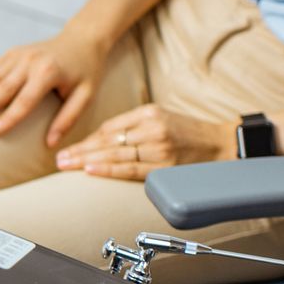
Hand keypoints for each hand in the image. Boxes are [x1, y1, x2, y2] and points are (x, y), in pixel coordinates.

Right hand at [0, 30, 109, 141]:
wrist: (82, 39)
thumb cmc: (86, 72)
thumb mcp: (86, 95)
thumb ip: (68, 118)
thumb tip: (50, 143)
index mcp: (48, 73)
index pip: (25, 100)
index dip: (9, 117)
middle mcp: (31, 61)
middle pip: (4, 87)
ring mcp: (20, 54)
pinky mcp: (14, 52)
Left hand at [54, 104, 236, 180]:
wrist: (223, 145)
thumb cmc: (189, 134)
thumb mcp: (161, 119)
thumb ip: (133, 127)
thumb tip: (100, 142)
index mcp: (149, 113)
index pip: (109, 128)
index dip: (87, 140)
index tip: (69, 149)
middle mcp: (152, 127)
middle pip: (108, 140)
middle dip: (80, 151)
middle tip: (59, 160)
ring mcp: (159, 146)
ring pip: (116, 154)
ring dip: (88, 161)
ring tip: (67, 166)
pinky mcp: (165, 165)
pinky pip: (131, 169)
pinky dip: (109, 170)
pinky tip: (91, 170)